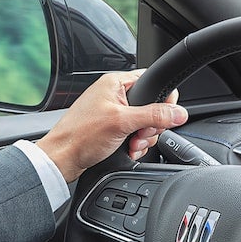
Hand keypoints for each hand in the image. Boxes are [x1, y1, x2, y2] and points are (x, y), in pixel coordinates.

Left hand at [35, 70, 186, 180]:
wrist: (62, 159)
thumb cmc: (80, 135)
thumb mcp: (123, 122)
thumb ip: (154, 115)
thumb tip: (179, 112)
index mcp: (116, 83)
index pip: (152, 82)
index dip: (162, 100)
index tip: (162, 117)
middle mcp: (115, 95)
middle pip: (152, 106)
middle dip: (150, 126)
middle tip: (139, 135)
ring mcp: (114, 112)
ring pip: (145, 123)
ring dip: (143, 139)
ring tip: (131, 145)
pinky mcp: (112, 128)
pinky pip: (135, 134)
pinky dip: (135, 144)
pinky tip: (127, 150)